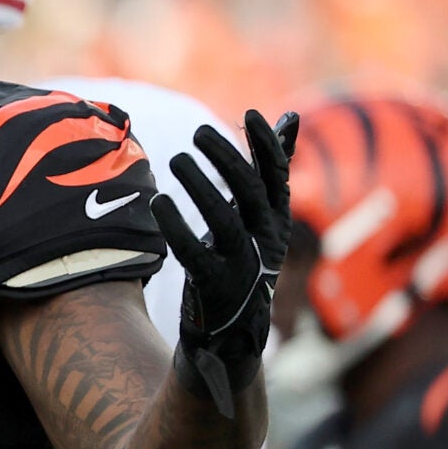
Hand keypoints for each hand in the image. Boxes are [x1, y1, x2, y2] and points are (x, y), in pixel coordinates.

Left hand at [159, 109, 295, 416]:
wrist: (230, 336)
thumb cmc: (240, 260)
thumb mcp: (256, 216)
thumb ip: (266, 173)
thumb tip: (289, 118)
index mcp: (277, 223)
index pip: (279, 177)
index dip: (269, 145)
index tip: (252, 113)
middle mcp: (265, 243)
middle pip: (252, 194)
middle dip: (228, 159)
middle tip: (199, 132)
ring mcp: (241, 266)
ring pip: (224, 221)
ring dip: (200, 187)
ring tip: (177, 159)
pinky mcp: (213, 288)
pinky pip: (194, 254)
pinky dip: (177, 227)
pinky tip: (158, 202)